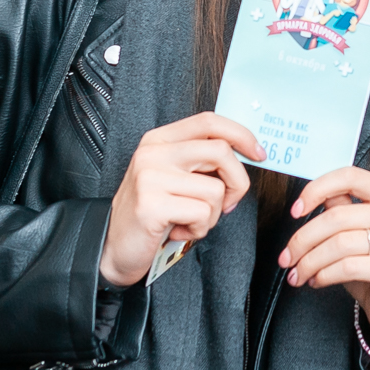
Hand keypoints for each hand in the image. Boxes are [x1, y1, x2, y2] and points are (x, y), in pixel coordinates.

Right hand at [100, 112, 264, 286]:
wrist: (111, 247)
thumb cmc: (151, 213)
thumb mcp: (173, 177)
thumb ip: (201, 161)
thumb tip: (246, 154)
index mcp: (159, 140)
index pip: (209, 121)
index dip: (241, 134)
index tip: (258, 153)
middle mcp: (153, 153)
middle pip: (221, 152)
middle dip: (238, 183)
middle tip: (227, 203)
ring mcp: (150, 177)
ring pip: (215, 189)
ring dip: (213, 215)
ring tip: (190, 221)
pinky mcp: (152, 205)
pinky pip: (201, 213)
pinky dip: (198, 230)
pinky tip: (178, 231)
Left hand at [278, 167, 369, 369]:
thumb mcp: (354, 233)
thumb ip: (340, 208)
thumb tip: (310, 196)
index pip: (350, 177)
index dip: (317, 189)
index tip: (295, 211)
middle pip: (338, 216)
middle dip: (303, 239)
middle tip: (286, 257)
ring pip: (340, 244)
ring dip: (310, 261)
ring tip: (298, 273)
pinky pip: (349, 267)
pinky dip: (324, 275)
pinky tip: (316, 281)